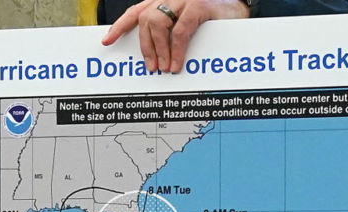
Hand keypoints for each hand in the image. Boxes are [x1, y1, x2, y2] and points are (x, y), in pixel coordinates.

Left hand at [102, 0, 249, 73]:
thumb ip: (171, 32)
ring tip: (165, 69)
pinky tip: (177, 64)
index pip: (136, 12)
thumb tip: (156, 57)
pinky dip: (177, 51)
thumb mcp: (188, 23)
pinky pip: (180, 31)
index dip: (119, 26)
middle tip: (152, 68)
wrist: (241, 7)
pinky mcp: (198, 5)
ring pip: (158, 24)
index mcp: (165, 0)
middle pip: (145, 21)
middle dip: (146, 47)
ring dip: (159, 50)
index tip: (107, 41)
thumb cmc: (216, 18)